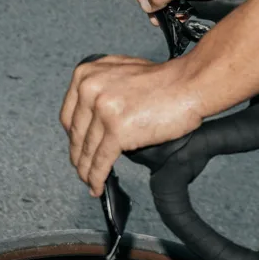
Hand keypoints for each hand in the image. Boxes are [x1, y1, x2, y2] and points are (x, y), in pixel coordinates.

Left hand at [60, 55, 198, 195]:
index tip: (77, 147)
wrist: (189, 84)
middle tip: (82, 169)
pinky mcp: (117, 131)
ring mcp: (103, 111)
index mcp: (87, 75)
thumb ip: (102, 89)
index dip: (73, 137)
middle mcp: (90, 90)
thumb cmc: (165, 80)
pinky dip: (97, 177)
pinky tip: (98, 186)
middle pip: (77, 134)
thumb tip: (93, 113)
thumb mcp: (121, 73)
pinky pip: (101, 161)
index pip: (69, 114)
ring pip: (88, 150)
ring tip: (90, 182)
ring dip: (87, 171)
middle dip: (79, 156)